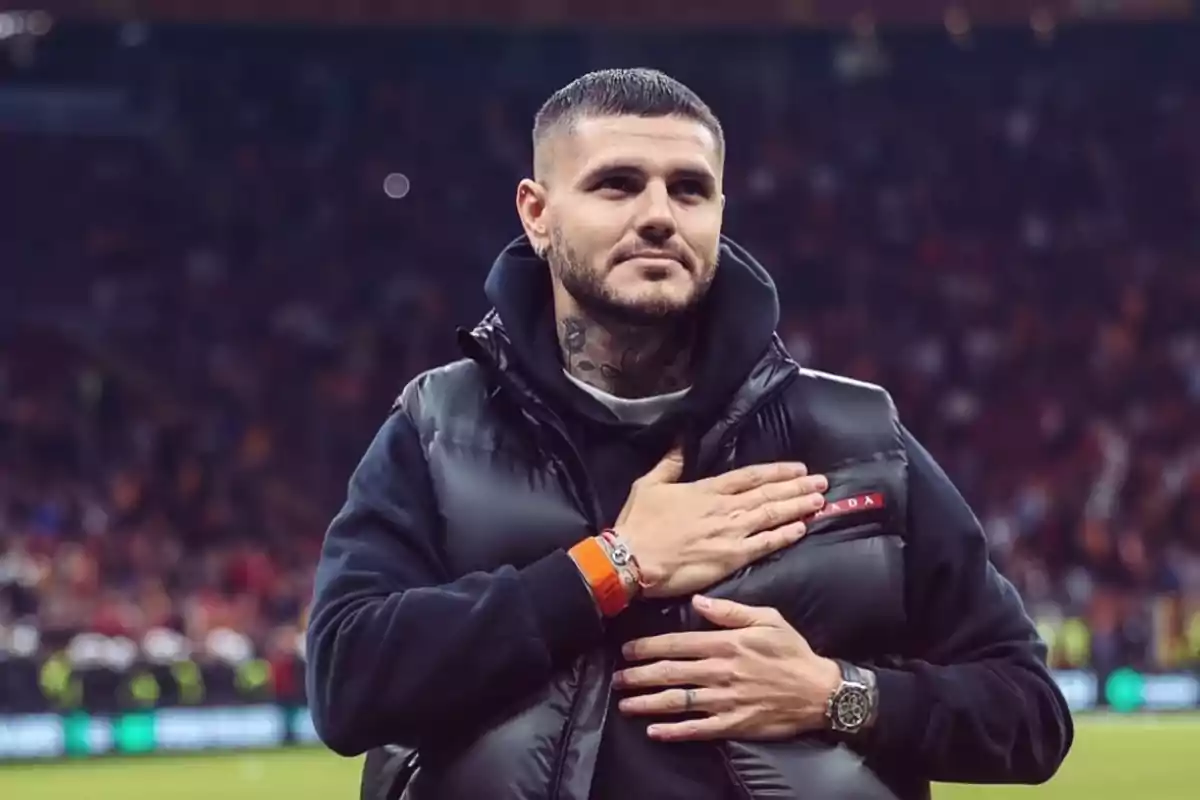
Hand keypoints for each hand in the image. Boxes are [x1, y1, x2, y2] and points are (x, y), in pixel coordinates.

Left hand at [613, 596, 841, 741]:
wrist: (819, 691)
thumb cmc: (792, 652)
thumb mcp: (767, 619)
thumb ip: (730, 610)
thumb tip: (698, 600)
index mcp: (727, 643)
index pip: (678, 644)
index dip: (648, 647)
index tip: (627, 649)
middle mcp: (721, 671)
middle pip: (671, 673)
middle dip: (639, 675)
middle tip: (617, 678)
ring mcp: (726, 700)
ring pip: (678, 701)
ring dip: (648, 703)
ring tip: (626, 703)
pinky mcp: (734, 724)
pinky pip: (698, 729)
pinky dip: (674, 731)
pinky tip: (654, 731)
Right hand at [615, 448, 827, 598]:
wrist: (633, 558)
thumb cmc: (638, 523)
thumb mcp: (648, 484)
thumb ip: (670, 463)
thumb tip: (681, 440)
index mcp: (707, 489)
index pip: (750, 476)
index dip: (777, 472)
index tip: (798, 468)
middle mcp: (725, 508)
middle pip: (768, 494)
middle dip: (797, 487)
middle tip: (822, 482)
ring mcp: (731, 532)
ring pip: (772, 515)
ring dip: (798, 507)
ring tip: (819, 500)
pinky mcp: (731, 557)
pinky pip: (765, 544)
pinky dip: (785, 535)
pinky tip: (802, 528)